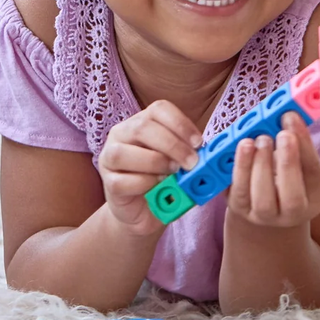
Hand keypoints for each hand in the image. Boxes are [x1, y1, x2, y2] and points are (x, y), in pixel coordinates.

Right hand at [98, 100, 201, 233]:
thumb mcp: (179, 161)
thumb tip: (210, 151)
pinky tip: (158, 187)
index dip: (181, 124)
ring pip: (124, 153)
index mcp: (141, 121)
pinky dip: (144, 184)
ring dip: (154, 162)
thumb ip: (189, 152)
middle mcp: (121, 134)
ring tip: (173, 173)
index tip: (199, 143)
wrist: (145, 210)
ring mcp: (109, 158)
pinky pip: (122, 181)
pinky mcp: (108, 183)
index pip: (159, 109)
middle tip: (191, 163)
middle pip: (142, 127)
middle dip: (172, 145)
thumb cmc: (164, 180)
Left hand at [226, 112, 319, 227]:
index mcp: (314, 197)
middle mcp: (292, 214)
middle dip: (287, 164)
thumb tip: (288, 114)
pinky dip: (239, 169)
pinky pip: (238, 193)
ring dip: (259, 166)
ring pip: (263, 200)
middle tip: (280, 134)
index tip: (293, 119)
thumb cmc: (284, 171)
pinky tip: (242, 147)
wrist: (263, 198)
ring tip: (258, 139)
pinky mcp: (240, 209)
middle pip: (292, 199)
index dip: (305, 146)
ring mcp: (264, 216)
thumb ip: (296, 140)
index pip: (314, 174)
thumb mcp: (298, 158)